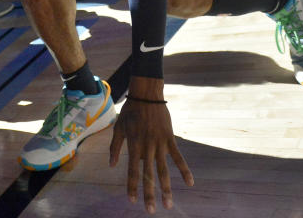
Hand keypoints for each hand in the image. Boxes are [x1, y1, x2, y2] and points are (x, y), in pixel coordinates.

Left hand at [109, 78, 192, 213]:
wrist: (147, 96)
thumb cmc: (130, 112)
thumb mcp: (119, 128)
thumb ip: (115, 147)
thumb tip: (112, 165)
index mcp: (134, 145)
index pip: (132, 170)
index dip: (132, 186)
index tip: (132, 200)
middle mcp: (147, 147)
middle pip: (148, 175)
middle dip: (150, 194)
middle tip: (152, 210)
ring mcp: (160, 144)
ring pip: (164, 170)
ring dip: (166, 188)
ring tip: (169, 204)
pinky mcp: (170, 139)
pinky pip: (178, 157)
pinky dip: (184, 170)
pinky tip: (190, 183)